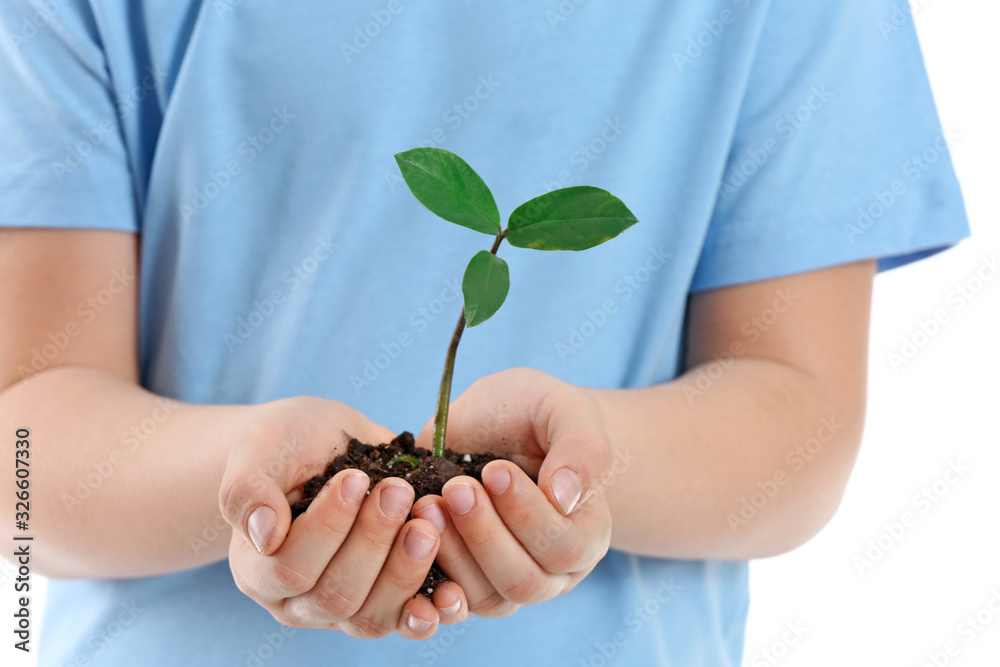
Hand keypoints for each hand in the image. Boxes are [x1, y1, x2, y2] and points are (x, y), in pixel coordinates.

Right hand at [219, 396, 443, 638]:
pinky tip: (452, 589)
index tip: (356, 477)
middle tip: (399, 491)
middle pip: (335, 596)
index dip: (328, 527)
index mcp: (257, 568)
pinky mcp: (386, 601)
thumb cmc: (288, 442)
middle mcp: (297, 601)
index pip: (290, 568)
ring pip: (371, 616)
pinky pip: (406, 622)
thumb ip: (249, 488)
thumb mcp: (261, 447)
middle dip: (373, 542)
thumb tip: (263, 534)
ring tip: (428, 522)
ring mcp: (343, 607)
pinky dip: (432, 609)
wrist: (327, 441)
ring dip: (405, 571)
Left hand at [414, 368, 612, 620]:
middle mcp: (552, 569)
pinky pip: (448, 602)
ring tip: (426, 503)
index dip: (527, 515)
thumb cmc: (536, 410)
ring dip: (453, 554)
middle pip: (523, 582)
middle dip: (484, 536)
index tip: (494, 470)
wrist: (491, 417)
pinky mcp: (462, 580)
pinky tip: (408, 550)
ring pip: (485, 597)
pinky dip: (427, 584)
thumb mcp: (564, 409)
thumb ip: (581, 448)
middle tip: (454, 488)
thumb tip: (566, 498)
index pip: (564, 548)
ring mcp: (504, 579)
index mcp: (586, 533)